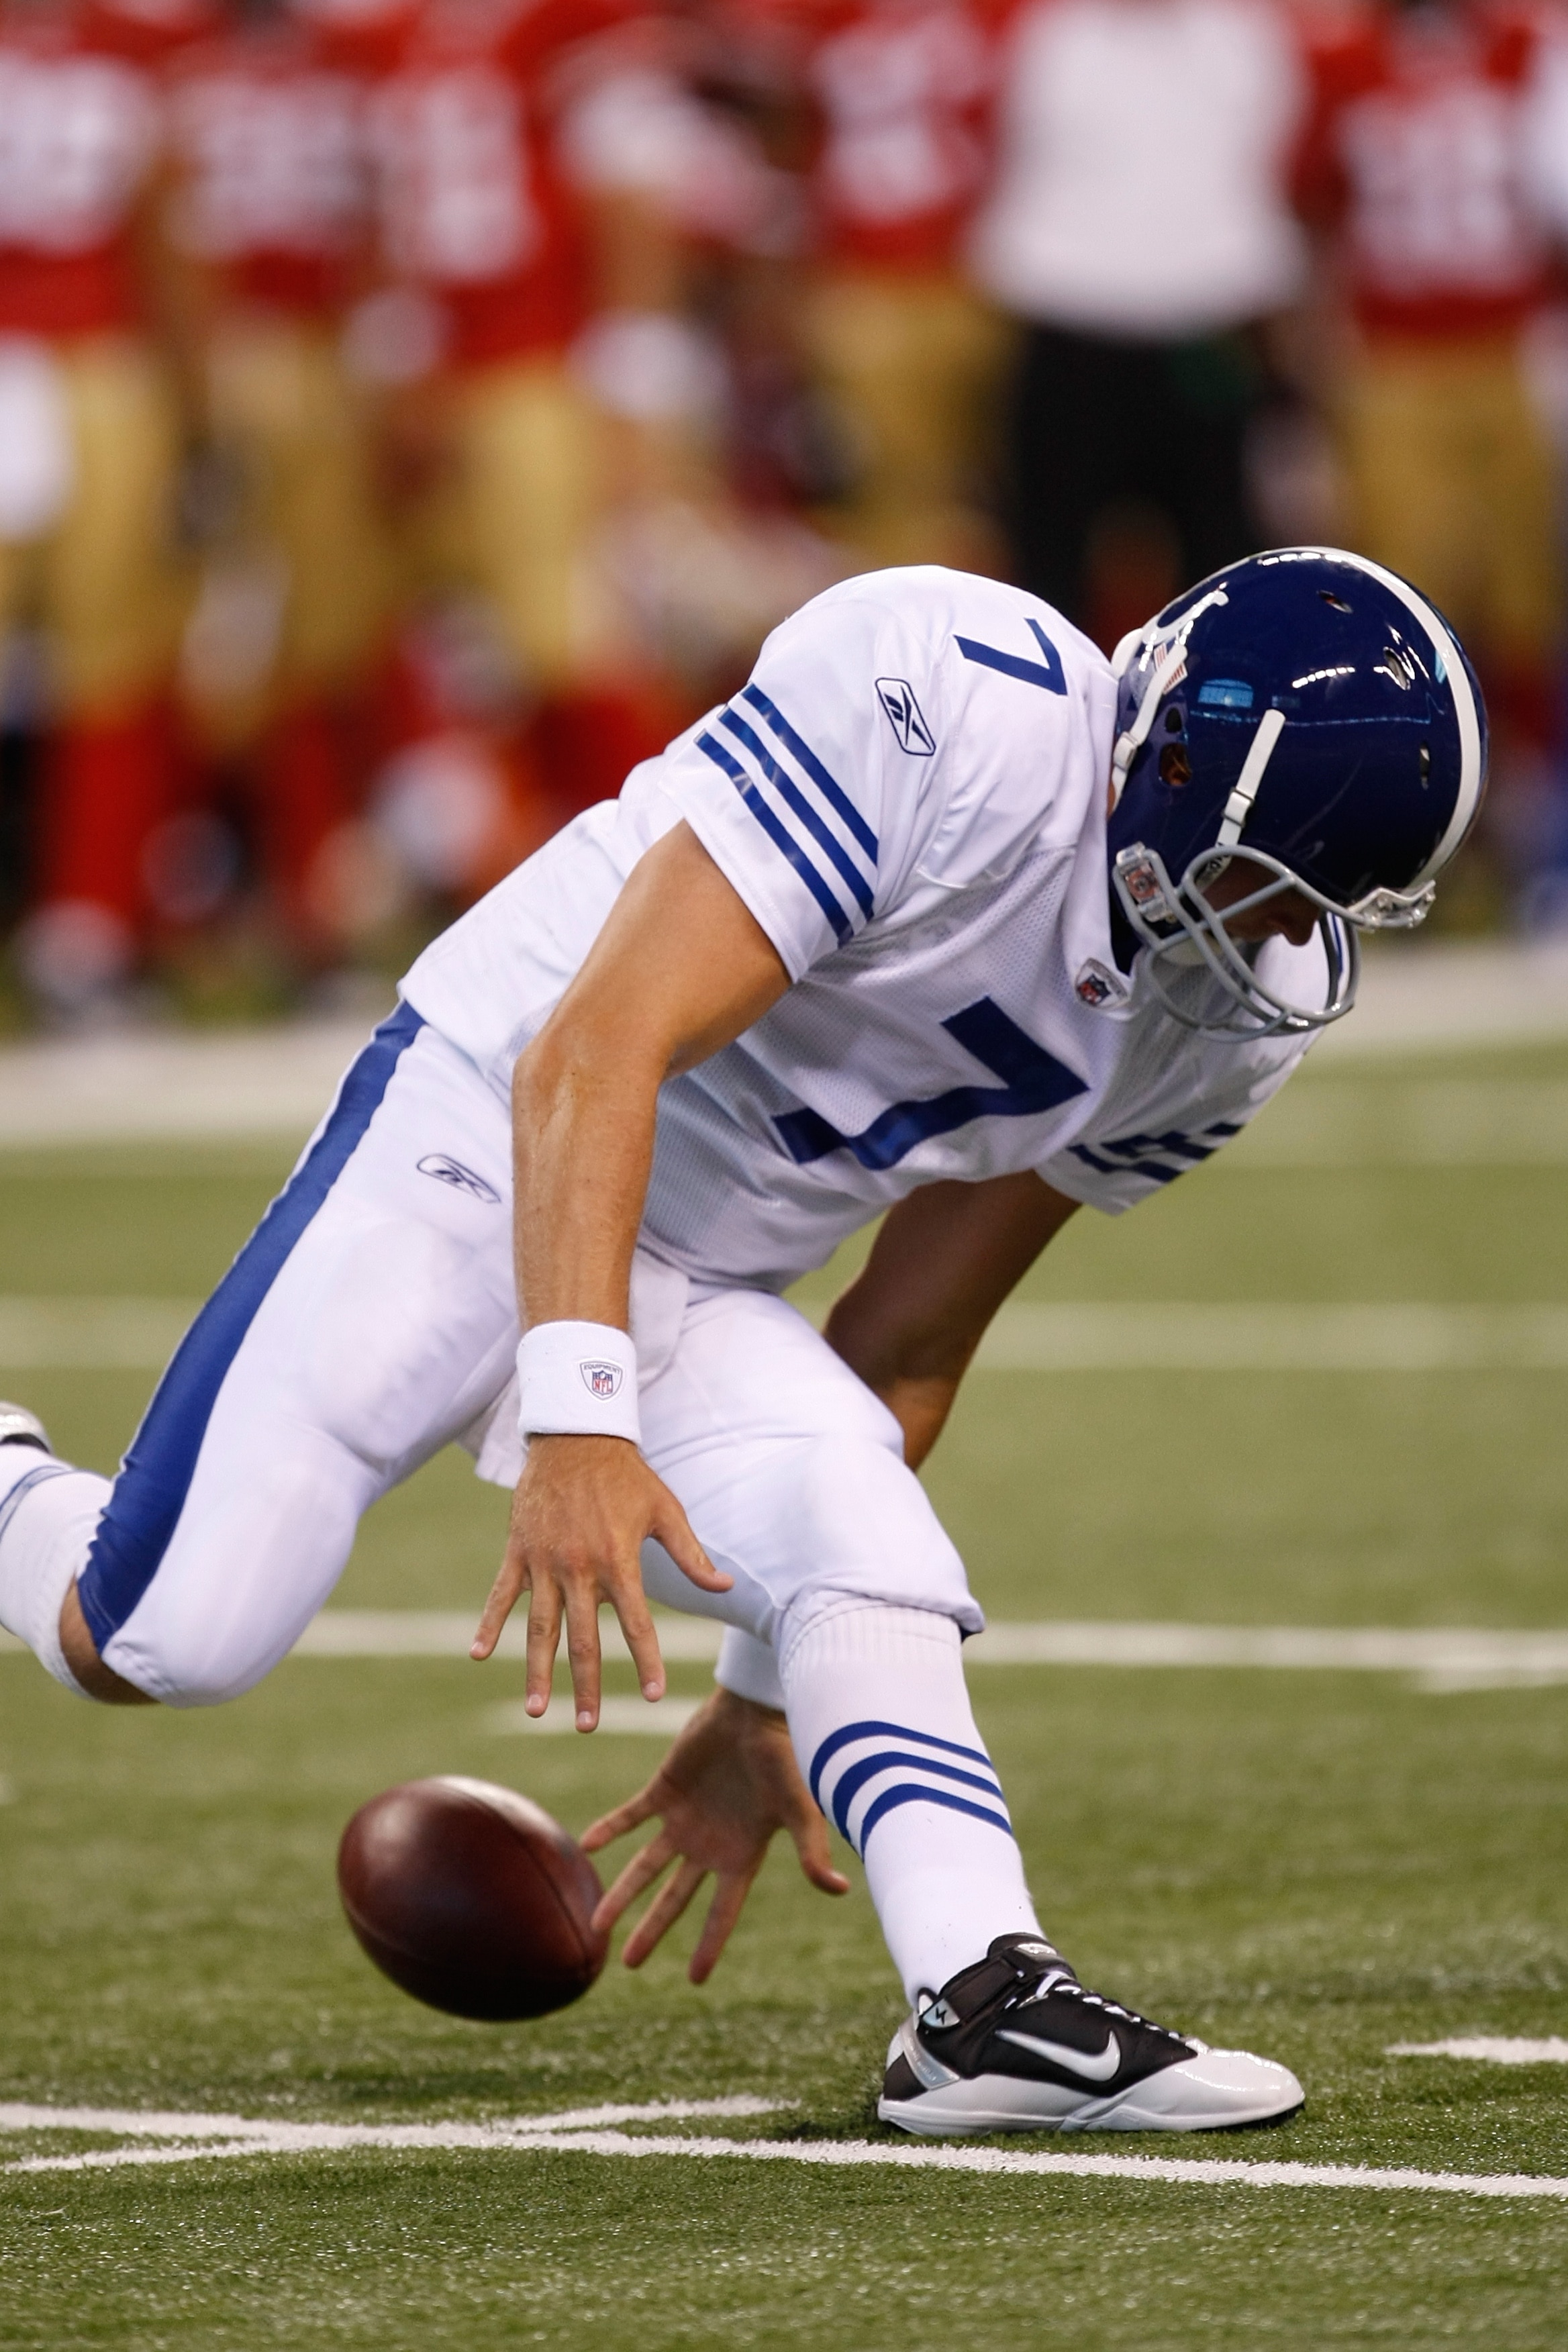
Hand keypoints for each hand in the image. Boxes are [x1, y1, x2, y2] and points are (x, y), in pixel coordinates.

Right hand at [470, 1434, 730, 1729]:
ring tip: (536, 1710)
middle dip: (586, 1684)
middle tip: (587, 1725)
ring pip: (538, 1626)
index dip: (646, 1659)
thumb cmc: (628, 1476)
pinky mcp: (518, 1550)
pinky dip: (488, 1623)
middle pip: (583, 1638)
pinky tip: (477, 1654)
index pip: (636, 1623)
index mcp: (618, 1561)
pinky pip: (500, 1594)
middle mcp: (579, 1567)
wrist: (577, 1435)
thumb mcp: (667, 1512)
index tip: (652, 1695)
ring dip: (537, 1670)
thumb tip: (727, 1586)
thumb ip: (692, 1556)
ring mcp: (544, 1561)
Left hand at [581, 1689, 849, 1982]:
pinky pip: (632, 1816)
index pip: (721, 1912)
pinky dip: (611, 1829)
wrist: (758, 1709)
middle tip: (627, 1964)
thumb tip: (839, 1889)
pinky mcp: (665, 1788)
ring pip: (646, 1865)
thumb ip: (811, 1851)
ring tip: (596, 1924)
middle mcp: (709, 1844)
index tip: (694, 1980)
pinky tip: (588, 1844)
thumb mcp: (800, 1810)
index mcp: (741, 1855)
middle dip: (652, 1929)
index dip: (709, 1945)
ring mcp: (685, 1817)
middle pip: (674, 1898)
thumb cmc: (785, 1758)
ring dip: (622, 1892)